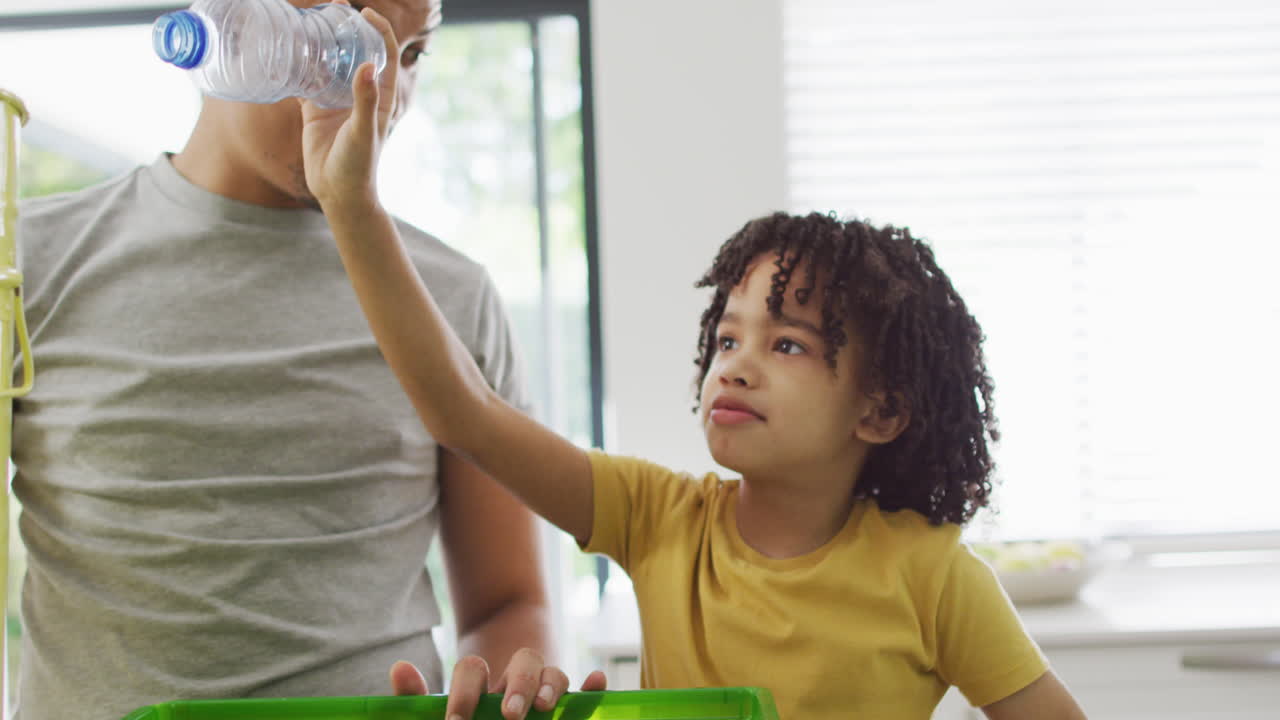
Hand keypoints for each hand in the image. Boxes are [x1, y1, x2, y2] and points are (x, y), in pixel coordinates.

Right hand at [299, 0, 399, 213]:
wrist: (339, 195)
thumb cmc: (358, 166)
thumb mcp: (363, 132)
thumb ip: (365, 101)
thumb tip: (367, 66)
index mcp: (379, 96)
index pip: (384, 54)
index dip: (378, 30)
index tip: (364, 12)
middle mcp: (359, 94)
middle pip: (355, 53)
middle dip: (347, 30)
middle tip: (331, 9)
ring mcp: (336, 101)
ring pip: (329, 64)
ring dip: (321, 45)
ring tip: (307, 22)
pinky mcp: (315, 111)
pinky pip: (306, 82)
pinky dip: (298, 67)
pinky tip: (286, 52)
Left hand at [388, 651, 607, 719]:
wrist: (485, 713)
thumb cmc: (462, 714)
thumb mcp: (443, 708)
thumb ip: (417, 696)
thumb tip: (399, 668)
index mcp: (480, 681)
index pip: (473, 671)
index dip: (465, 692)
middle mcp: (514, 681)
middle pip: (524, 661)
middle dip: (518, 685)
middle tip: (510, 715)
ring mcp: (542, 693)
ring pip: (554, 674)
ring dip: (551, 686)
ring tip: (543, 709)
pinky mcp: (565, 709)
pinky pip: (581, 695)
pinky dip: (589, 689)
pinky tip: (596, 681)